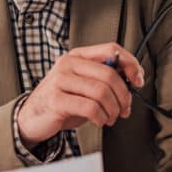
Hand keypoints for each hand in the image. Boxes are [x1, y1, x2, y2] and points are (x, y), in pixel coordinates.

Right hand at [17, 43, 143, 147]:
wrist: (32, 118)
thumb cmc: (63, 101)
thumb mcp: (83, 84)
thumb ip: (104, 78)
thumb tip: (133, 78)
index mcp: (77, 56)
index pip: (111, 49)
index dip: (130, 63)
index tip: (138, 80)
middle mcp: (68, 64)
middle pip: (109, 74)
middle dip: (124, 95)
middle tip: (125, 109)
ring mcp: (60, 81)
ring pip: (101, 92)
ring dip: (113, 109)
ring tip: (111, 118)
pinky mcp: (56, 100)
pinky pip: (90, 108)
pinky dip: (101, 117)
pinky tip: (100, 121)